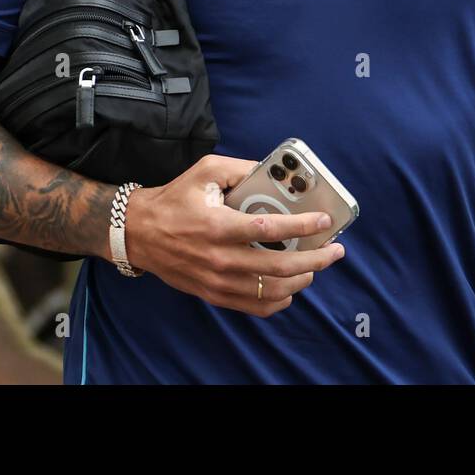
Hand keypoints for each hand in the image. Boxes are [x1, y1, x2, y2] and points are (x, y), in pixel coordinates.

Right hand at [124, 154, 346, 317]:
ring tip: (317, 265)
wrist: (139, 233)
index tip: (324, 221)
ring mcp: (218, 281)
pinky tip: (291, 285)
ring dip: (302, 279)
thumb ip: (242, 168)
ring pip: (272, 291)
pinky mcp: (214, 295)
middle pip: (279, 267)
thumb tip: (274, 172)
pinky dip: (279, 300)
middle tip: (335, 250)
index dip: (302, 226)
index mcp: (219, 225)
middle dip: (315, 259)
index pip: (270, 229)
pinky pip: (255, 306)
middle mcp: (220, 258)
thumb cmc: (175, 199)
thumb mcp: (206, 171)